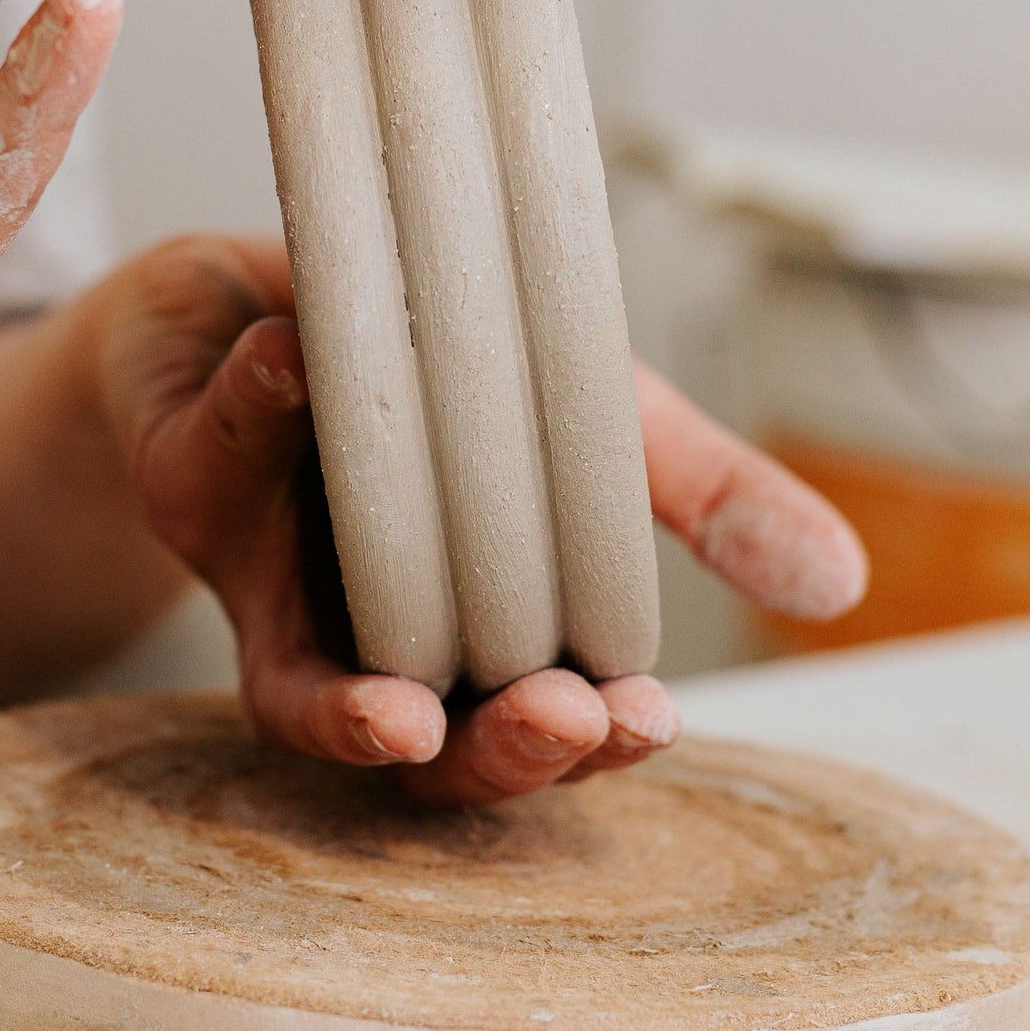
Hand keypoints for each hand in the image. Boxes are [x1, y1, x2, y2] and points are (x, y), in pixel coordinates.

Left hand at [97, 237, 867, 804]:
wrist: (300, 271)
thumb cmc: (456, 371)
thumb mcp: (597, 422)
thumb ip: (698, 495)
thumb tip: (842, 583)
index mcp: (481, 622)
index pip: (537, 723)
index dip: (589, 743)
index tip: (645, 721)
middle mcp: (375, 631)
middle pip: (428, 758)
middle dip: (497, 759)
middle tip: (564, 722)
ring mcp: (274, 578)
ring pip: (304, 697)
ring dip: (356, 716)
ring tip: (407, 721)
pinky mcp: (187, 484)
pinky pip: (206, 472)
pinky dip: (251, 421)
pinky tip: (292, 366)